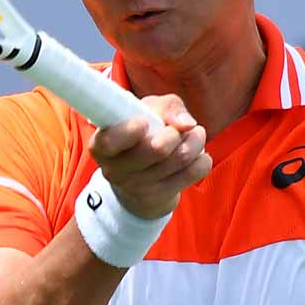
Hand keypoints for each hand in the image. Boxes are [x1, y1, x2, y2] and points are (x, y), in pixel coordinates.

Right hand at [88, 94, 211, 218]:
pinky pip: (195, 171)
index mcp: (102, 145)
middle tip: (178, 129)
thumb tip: (186, 124)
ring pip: (181, 157)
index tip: (144, 122)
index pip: (110, 141)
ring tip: (194, 135)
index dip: (129, 131)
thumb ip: (167, 107)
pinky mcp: (160, 197)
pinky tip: (196, 155)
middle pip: (157, 149)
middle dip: (176, 132)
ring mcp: (137, 188)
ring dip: (196, 140)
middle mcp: (115, 170)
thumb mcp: (148, 111)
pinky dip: (202, 158)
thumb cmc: (143, 134)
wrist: (140, 181)